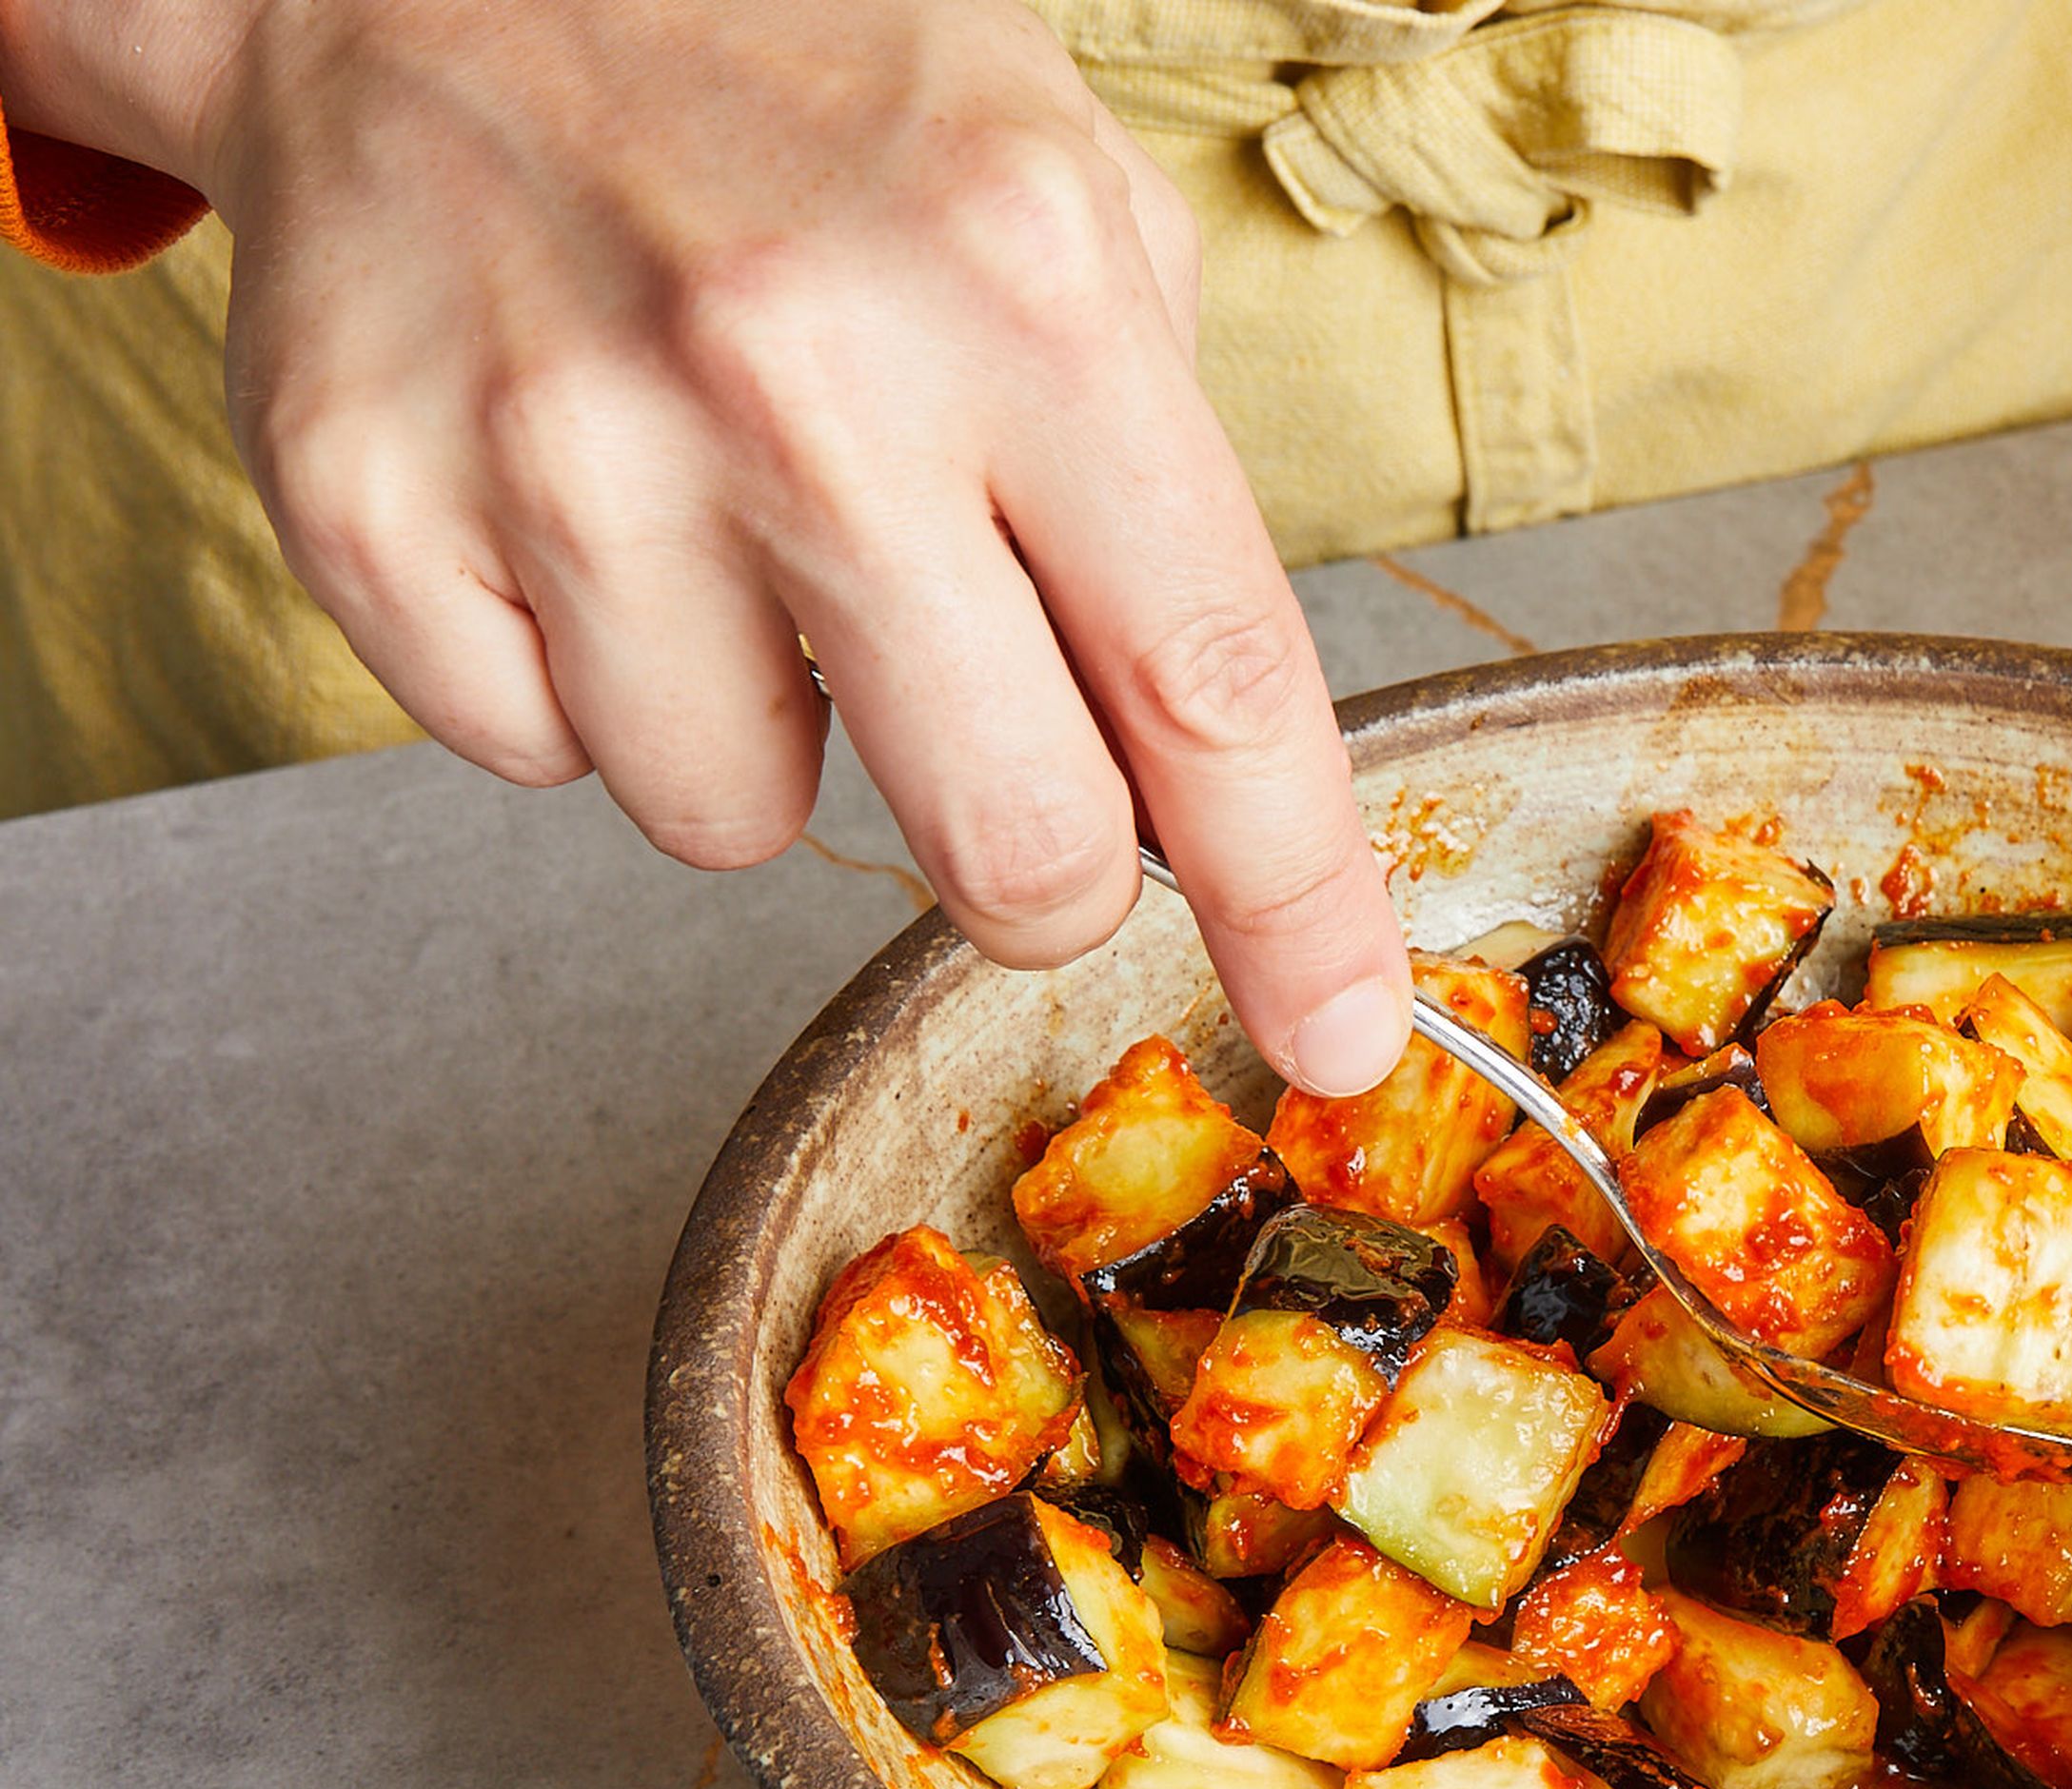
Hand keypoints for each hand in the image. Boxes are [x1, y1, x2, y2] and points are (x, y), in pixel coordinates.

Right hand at [0, 0, 1411, 1088]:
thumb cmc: (797, 100)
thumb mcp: (1057, 203)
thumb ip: (1158, 486)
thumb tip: (1209, 787)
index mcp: (1021, 284)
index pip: (1215, 684)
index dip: (1291, 902)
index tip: (1333, 1038)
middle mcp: (804, 372)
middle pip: (1010, 841)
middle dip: (1032, 864)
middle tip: (997, 759)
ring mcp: (570, 446)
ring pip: (740, 824)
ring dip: (761, 726)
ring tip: (724, 521)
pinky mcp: (371, 503)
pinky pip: (539, 757)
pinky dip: (576, 673)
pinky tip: (578, 502)